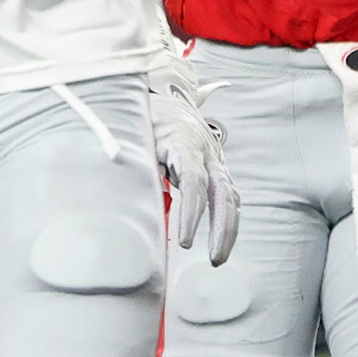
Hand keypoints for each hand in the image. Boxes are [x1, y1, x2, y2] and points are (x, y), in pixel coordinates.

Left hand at [146, 44, 237, 263]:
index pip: (194, 182)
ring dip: (228, 229)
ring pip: (231, 196)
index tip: (184, 242)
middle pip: (223, 192)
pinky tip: (221, 241)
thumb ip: (133, 162)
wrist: (165, 96)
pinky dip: (228, 219)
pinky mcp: (217, 167)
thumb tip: (126, 199)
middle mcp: (206, 151)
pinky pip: (229, 195)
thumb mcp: (133, 134)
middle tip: (213, 259)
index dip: (191, 213)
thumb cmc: (144, 118)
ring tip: (217, 258)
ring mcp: (216, 159)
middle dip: (222, 228)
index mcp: (184, 142)